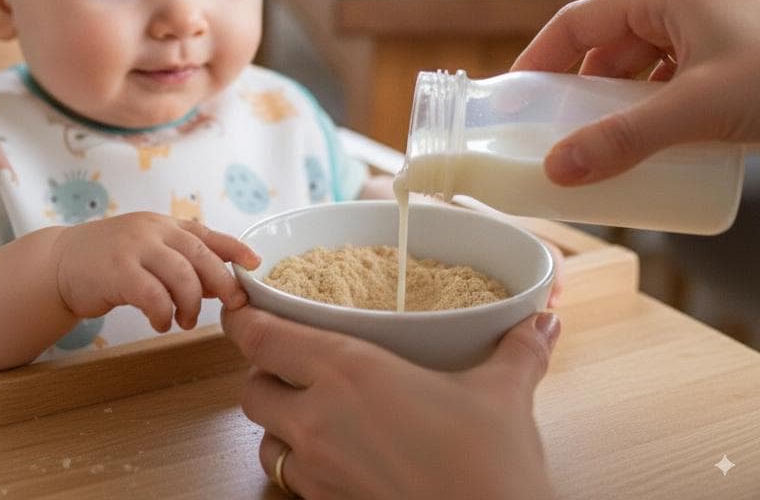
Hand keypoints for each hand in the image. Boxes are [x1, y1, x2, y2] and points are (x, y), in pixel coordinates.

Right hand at [53, 213, 259, 331]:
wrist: (60, 262)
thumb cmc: (109, 261)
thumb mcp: (148, 251)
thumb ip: (180, 262)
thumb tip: (220, 285)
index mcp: (164, 225)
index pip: (207, 233)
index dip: (235, 247)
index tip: (256, 263)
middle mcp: (153, 230)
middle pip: (200, 254)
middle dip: (222, 282)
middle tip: (231, 305)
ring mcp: (135, 248)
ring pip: (181, 275)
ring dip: (191, 304)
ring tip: (186, 321)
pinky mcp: (117, 270)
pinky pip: (153, 295)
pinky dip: (163, 313)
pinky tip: (160, 322)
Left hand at [222, 305, 558, 499]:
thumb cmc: (493, 466)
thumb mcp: (504, 395)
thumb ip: (518, 350)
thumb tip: (544, 319)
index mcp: (347, 370)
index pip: (261, 338)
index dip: (243, 320)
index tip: (242, 306)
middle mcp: (318, 418)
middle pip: (251, 388)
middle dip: (263, 373)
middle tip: (294, 362)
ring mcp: (318, 471)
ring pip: (263, 439)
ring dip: (275, 423)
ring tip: (311, 411)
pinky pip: (291, 480)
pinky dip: (299, 464)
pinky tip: (337, 456)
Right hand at [512, 0, 759, 184]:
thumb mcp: (699, 108)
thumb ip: (627, 139)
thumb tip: (560, 166)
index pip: (577, 22)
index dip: (539, 59)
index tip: (513, 96)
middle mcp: (683, 2)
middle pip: (608, 48)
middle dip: (583, 93)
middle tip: (556, 132)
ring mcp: (710, 27)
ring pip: (643, 68)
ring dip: (621, 105)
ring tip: (603, 145)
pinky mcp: (732, 56)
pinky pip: (674, 81)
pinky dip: (656, 110)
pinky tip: (654, 142)